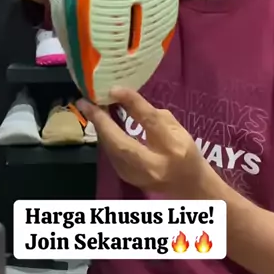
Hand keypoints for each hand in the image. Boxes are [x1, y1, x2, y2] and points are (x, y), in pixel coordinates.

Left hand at [77, 88, 202, 197]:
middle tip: (86, 102)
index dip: (131, 103)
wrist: (187, 184)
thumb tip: (123, 97)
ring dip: (99, 129)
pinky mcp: (127, 179)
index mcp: (173, 146)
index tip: (114, 89)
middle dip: (101, 121)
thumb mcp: (174, 126)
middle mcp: (154, 165)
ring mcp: (138, 176)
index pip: (150, 121)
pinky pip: (112, 155)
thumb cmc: (184, 149)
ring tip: (90, 109)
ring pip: (111, 150)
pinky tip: (101, 125)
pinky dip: (105, 138)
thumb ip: (150, 114)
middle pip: (121, 143)